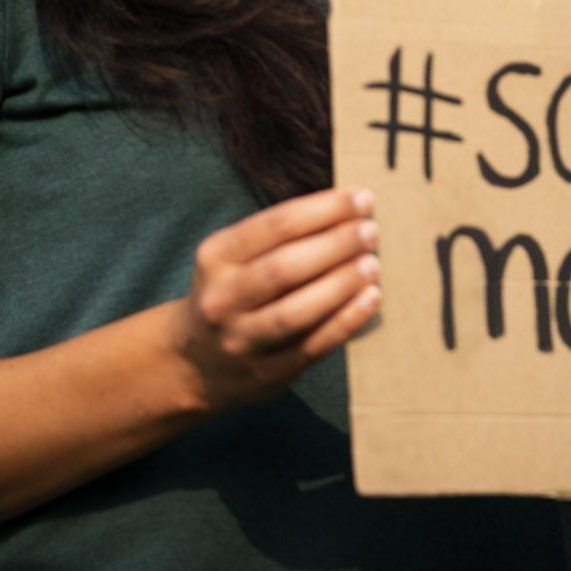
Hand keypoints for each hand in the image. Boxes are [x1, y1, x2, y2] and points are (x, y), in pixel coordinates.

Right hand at [171, 185, 382, 412]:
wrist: (197, 362)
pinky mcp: (267, 371)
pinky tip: (371, 299)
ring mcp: (242, 339)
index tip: (362, 198)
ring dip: (341, 285)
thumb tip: (348, 209)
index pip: (276, 225)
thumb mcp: (234, 257)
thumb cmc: (234, 293)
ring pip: (295, 311)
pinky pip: (312, 344)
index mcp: (216, 256)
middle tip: (371, 231)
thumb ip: (281, 236)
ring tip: (373, 265)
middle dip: (335, 245)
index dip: (324, 209)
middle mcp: (222, 298)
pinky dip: (346, 320)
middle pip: (284, 267)